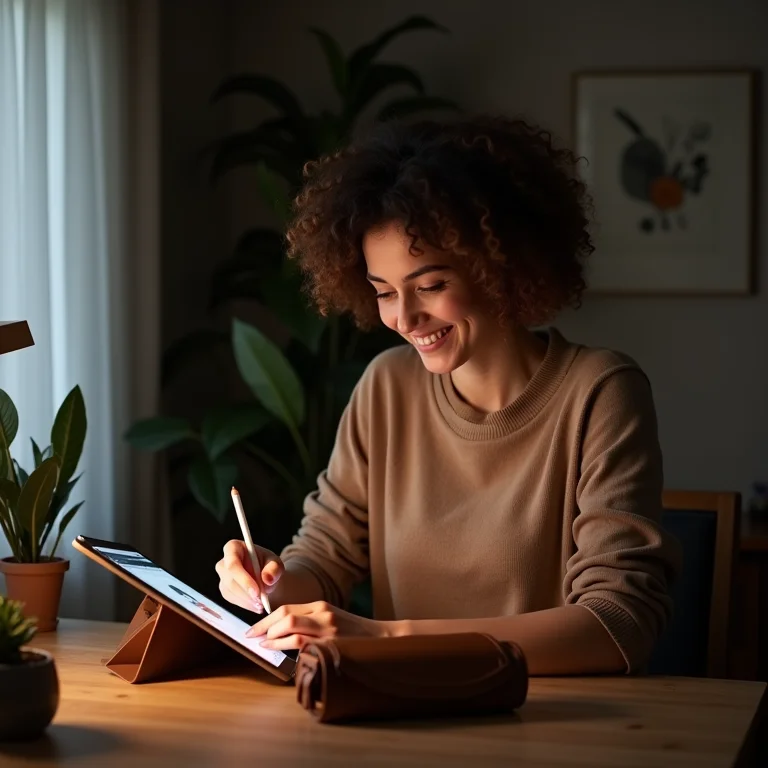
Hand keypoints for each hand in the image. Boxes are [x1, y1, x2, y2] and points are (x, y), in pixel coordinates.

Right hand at [215, 539, 282, 614]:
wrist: (267, 577)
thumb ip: (274, 569)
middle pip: (230, 580)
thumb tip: (267, 579)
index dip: (243, 578)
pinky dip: (246, 605)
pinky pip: (233, 600)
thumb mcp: (276, 563)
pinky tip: (257, 606)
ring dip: (247, 601)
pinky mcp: (225, 590)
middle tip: (261, 601)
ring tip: (262, 604)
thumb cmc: (269, 565)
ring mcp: (223, 577)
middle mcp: (224, 562)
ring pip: (231, 592)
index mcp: (234, 547)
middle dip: (246, 593)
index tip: (256, 591)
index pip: (232, 563)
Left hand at [245, 601, 388, 649]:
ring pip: (292, 631)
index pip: (286, 609)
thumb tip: (280, 631)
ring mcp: (329, 630)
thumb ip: (309, 621)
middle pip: (285, 617)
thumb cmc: (354, 632)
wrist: (382, 638)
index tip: (253, 629)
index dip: (266, 619)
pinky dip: (290, 650)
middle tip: (252, 638)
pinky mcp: (333, 645)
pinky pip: (305, 647)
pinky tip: (283, 655)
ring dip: (273, 640)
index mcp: (321, 606)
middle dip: (265, 628)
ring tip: (263, 646)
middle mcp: (323, 615)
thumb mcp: (331, 619)